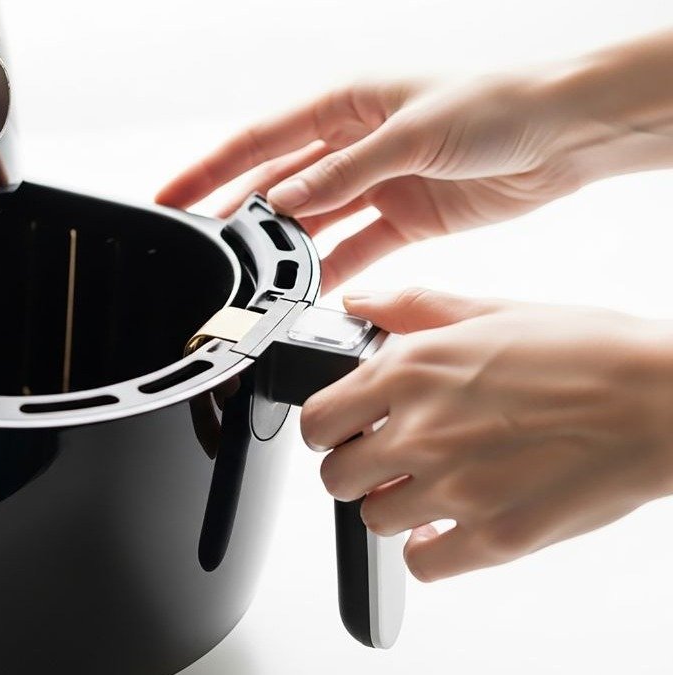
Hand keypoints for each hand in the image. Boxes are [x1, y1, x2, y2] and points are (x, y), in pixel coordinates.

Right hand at [157, 75, 592, 293]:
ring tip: (249, 279)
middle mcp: (354, 143)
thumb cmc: (496, 104)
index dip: (210, 170)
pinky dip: (332, 271)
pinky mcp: (405, 218)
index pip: (260, 139)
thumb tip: (285, 200)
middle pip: (279, 184)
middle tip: (199, 251)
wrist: (566, 134)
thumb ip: (343, 173)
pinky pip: (355, 250)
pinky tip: (307, 292)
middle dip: (237, 217)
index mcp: (346, 104)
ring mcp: (378, 183)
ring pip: (313, 222)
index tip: (171, 196)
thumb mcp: (410, 134)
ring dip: (284, 250)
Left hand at [301, 288, 672, 581]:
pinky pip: (422, 562)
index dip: (328, 427)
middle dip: (358, 468)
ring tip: (434, 485)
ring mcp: (454, 489)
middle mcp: (420, 431)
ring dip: (396, 505)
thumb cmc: (591, 353)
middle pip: (336, 477)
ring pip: (375, 519)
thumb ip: (413, 310)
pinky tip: (451, 525)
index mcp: (411, 370)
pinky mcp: (494, 537)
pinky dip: (430, 548)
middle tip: (391, 459)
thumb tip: (357, 303)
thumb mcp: (492, 310)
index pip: (317, 420)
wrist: (666, 401)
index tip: (346, 428)